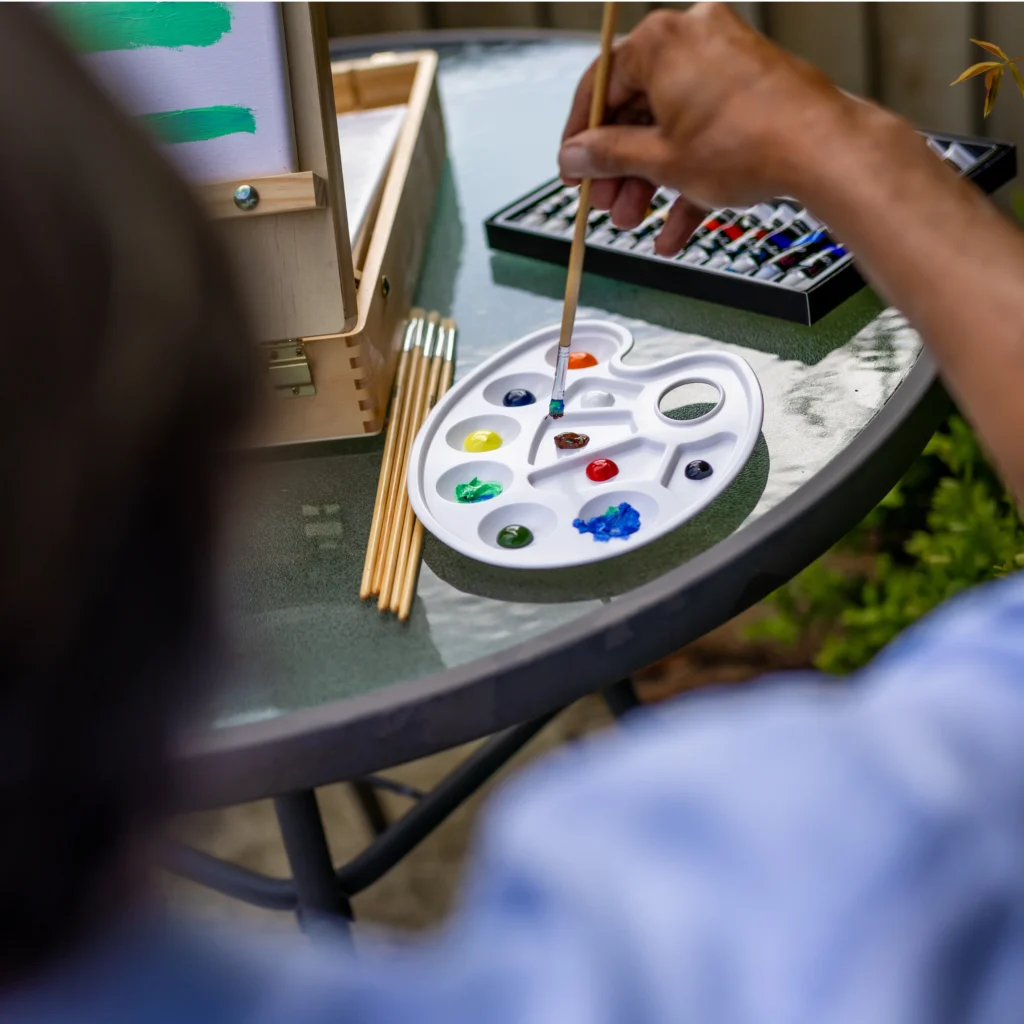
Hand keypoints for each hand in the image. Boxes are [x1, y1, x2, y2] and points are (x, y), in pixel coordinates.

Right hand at [559, 3, 861, 254]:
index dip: (580, 136)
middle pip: (637, 108)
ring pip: (671, 125)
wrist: (823, 151)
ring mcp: (726, 61)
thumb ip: (608, 156)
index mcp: (662, 41)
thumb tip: (576, 155)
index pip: (600, 85)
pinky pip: (706, 130)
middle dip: (620, 168)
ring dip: (651, 180)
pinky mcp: (751, 87)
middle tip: (608, 203)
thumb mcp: (660, 161)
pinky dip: (689, 174)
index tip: (574, 168)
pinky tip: (677, 228)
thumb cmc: (748, 144)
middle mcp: (693, 39)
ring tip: (639, 222)